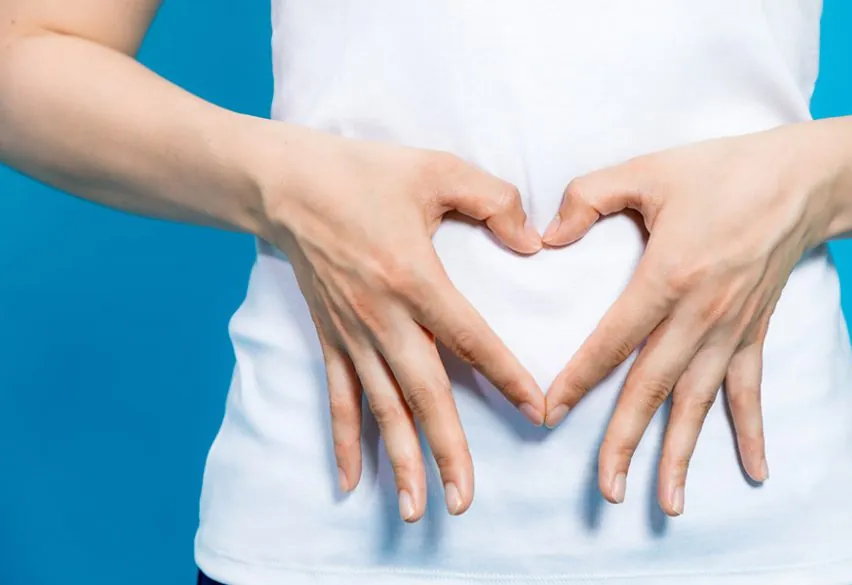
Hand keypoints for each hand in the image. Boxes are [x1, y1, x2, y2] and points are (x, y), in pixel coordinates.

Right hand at [252, 122, 545, 521]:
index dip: (506, 376)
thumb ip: (494, 201)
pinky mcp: (330, 337)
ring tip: (418, 508)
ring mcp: (352, 333)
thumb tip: (532, 242)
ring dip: (400, 460)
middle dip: (447, 449)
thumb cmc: (363, 172)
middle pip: (423, 394)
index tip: (536, 411)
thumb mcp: (437, 169)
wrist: (284, 183)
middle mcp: (382, 317)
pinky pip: (339, 397)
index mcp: (414, 277)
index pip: (471, 339)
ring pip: (381, 408)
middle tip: (465, 499)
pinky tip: (352, 481)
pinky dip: (345, 440)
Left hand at [541, 123, 837, 515]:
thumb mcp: (648, 169)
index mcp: (668, 276)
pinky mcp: (755, 332)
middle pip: (653, 388)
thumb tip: (546, 236)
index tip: (548, 414)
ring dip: (682, 453)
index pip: (612, 341)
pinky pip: (750, 390)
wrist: (803, 180)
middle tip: (606, 490)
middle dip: (626, 442)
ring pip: (699, 402)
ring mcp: (732, 329)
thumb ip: (588, 196)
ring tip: (667, 502)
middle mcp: (701, 314)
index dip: (578, 380)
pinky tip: (755, 472)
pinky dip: (751, 432)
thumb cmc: (722, 171)